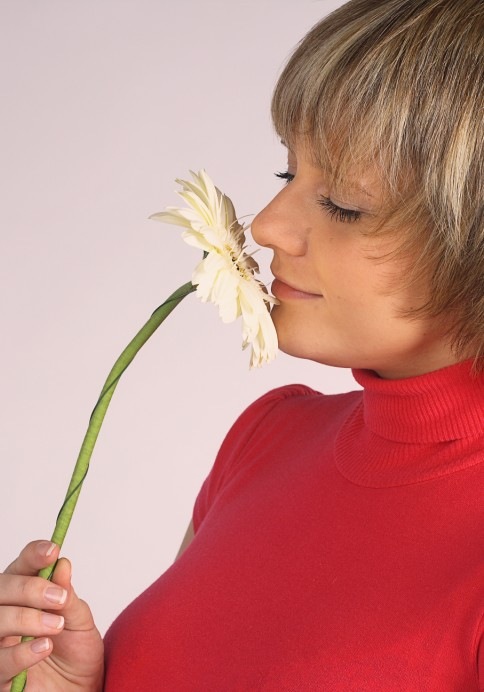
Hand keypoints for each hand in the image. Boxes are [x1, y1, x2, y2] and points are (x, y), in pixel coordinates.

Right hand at [0, 540, 103, 690]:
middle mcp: (7, 615)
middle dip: (28, 589)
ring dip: (26, 619)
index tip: (52, 551)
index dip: (33, 556)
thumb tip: (62, 564)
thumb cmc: (77, 654)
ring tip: (56, 627)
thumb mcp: (81, 622)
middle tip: (57, 598)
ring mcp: (0, 644)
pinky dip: (20, 653)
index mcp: (26, 595)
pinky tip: (43, 647)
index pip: (21, 567)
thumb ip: (68, 596)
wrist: (81, 691)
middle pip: (0, 589)